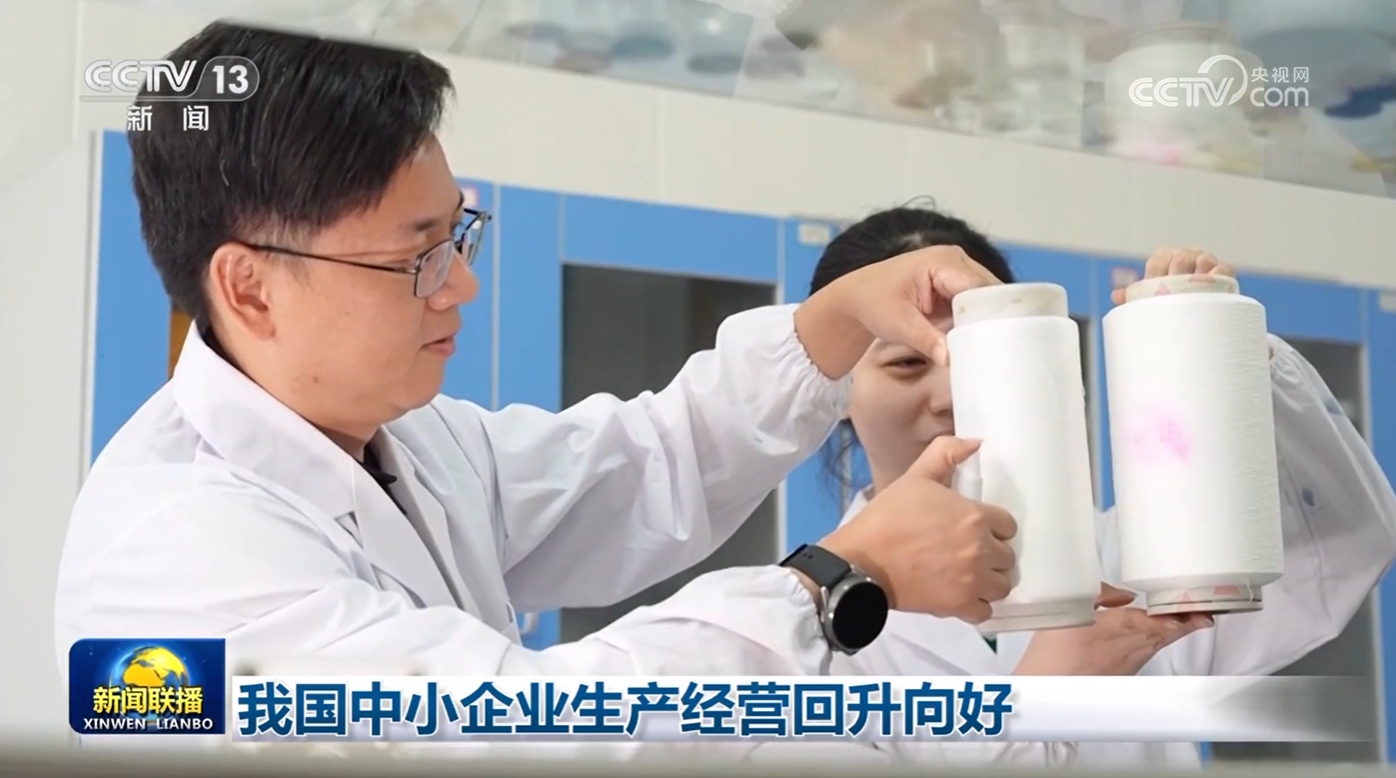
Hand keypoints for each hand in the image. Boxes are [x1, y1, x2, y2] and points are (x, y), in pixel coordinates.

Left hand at [795, 245, 1001, 378]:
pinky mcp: (955, 284)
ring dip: (986, 320)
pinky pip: (975, 302)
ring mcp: (957, 270)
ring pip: (985, 298)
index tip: (1000, 338)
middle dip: (992, 317)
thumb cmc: (872, 304)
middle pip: (988, 290)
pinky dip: (976, 320)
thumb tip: (950, 359)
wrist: (857, 297)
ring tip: (994, 347)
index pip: (979, 287)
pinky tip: (981, 341)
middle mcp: (955, 259)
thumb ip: (926, 340)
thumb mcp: (898, 325)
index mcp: (942, 261)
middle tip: (999, 348)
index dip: (991, 312)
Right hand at [818, 436, 1017, 622]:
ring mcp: (972, 581)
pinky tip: (960, 596)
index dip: (992, 526)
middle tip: (968, 553)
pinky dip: (975, 606)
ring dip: (988, 581)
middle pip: (1008, 557)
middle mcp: (981, 549)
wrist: (862, 560)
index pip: (1008, 525)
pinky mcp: (958, 606)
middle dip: (992, 554)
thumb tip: (977, 442)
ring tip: (968, 577)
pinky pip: (985, 612)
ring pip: (1002, 586)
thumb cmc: (888, 517)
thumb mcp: (915, 477)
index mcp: (975, 516)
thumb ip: (946, 454)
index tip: (975, 529)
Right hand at [1013, 584, 1213, 675]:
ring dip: (1172, 631)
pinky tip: (1151, 634)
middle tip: (1204, 610)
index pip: (1162, 620)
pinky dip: (1154, 640)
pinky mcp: (1121, 674)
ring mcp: (1129, 664)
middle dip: (1186, 622)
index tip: (1204, 611)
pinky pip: (1145, 652)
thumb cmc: (1053, 647)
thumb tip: (1125, 595)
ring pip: (1157, 643)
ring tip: (1187, 617)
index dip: (1184, 616)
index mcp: (1121, 628)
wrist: (1044, 689)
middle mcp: (1132, 648)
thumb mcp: (1071, 609)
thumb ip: (1100, 595)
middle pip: (1166, 633)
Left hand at [1111, 246, 1235, 304]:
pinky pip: (1223, 268)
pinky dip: (1217, 276)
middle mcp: (1185, 255)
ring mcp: (1205, 261)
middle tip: (1175, 295)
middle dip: (1177, 275)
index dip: (1157, 273)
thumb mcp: (1151, 301)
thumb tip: (1116, 296)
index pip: (1159, 259)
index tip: (1157, 289)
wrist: (1197, 317)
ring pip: (1202, 259)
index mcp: (1165, 258)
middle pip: (1181, 257)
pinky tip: (1211, 288)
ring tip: (1192, 292)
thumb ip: (1134, 297)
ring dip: (1197, 275)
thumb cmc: (1168, 306)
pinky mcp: (1224, 272)